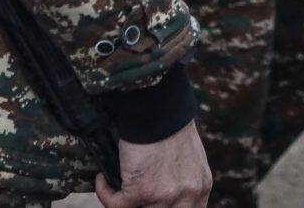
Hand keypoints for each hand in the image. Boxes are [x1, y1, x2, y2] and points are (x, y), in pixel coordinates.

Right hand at [94, 121, 210, 207]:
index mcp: (201, 185)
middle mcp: (187, 195)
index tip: (150, 201)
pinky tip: (103, 180)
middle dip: (144, 206)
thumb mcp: (189, 155)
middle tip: (130, 196)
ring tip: (115, 188)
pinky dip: (105, 193)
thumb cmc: (169, 122)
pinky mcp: (141, 191)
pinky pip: (116, 205)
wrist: (157, 105)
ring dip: (124, 201)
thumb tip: (166, 186)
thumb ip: (184, 176)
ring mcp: (165, 196)